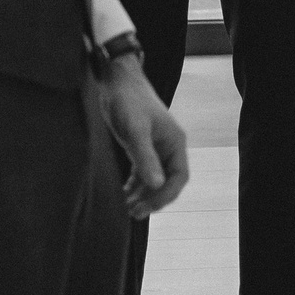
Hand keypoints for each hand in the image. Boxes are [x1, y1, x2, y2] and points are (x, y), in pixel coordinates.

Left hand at [98, 59, 190, 217]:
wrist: (116, 80)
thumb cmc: (128, 101)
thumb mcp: (136, 130)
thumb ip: (146, 158)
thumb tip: (157, 185)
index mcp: (175, 142)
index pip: (179, 177)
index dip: (166, 196)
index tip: (148, 208)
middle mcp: (168, 147)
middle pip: (167, 182)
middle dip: (153, 199)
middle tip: (133, 213)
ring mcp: (155, 147)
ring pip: (154, 179)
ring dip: (142, 195)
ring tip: (126, 209)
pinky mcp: (141, 147)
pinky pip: (142, 173)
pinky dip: (134, 186)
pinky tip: (122, 195)